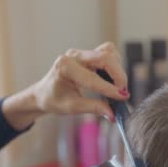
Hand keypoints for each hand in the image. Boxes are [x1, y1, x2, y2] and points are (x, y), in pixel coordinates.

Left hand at [2, 42, 128, 129]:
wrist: (44, 92)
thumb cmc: (54, 99)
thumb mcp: (72, 107)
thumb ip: (94, 108)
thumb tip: (112, 114)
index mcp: (65, 68)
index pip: (93, 78)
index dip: (110, 89)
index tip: (123, 97)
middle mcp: (73, 56)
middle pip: (105, 57)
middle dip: (118, 75)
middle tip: (123, 92)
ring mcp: (81, 53)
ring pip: (108, 52)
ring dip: (117, 68)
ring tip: (117, 86)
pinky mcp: (88, 54)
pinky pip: (107, 53)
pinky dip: (114, 64)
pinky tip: (112, 78)